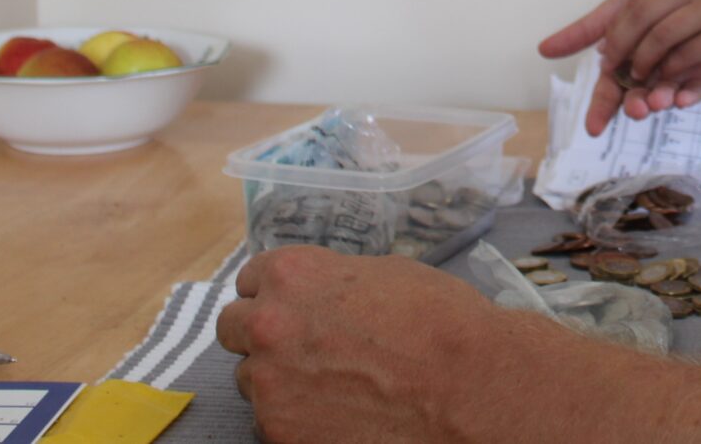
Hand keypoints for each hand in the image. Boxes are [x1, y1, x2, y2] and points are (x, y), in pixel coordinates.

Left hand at [217, 246, 532, 442]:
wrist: (468, 385)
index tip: (294, 307)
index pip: (249, 280)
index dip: (275, 294)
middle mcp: (268, 326)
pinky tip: (340, 414)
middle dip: (262, 335)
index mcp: (291, 275)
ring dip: (280, 380)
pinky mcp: (281, 435)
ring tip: (333, 385)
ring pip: (252, 381)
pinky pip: (271, 423)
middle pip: (233, 329)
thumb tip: (318, 297)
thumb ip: (331, 282)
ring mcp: (270, 387)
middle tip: (303, 348)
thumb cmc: (439, 320)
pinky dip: (298, 420)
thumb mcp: (384, 273)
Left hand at [539, 0, 700, 134]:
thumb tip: (648, 61)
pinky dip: (673, 76)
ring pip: (656, 41)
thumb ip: (686, 19)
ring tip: (643, 92)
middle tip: (604, 87)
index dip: (583, 27)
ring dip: (645, 73)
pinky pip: (686, 56)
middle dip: (613, 61)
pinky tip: (672, 89)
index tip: (548, 48)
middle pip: (632, 20)